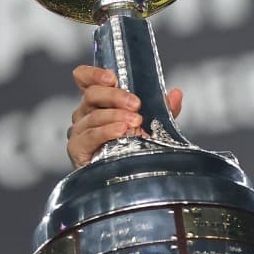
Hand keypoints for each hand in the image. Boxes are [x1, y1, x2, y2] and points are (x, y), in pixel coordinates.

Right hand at [65, 65, 182, 168]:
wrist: (127, 179)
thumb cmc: (135, 147)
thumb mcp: (152, 125)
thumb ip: (163, 109)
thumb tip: (176, 93)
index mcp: (98, 102)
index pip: (84, 79)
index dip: (94, 74)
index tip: (112, 77)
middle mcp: (84, 113)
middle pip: (92, 94)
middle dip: (116, 96)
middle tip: (136, 104)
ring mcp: (79, 130)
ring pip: (93, 115)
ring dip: (116, 116)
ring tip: (136, 121)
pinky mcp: (77, 148)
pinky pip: (90, 135)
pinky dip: (107, 131)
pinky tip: (121, 131)